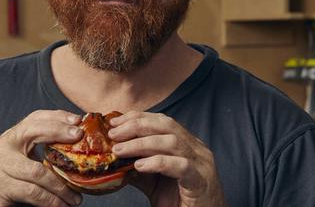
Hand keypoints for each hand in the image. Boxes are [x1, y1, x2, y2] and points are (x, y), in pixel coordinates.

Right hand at [0, 110, 83, 206]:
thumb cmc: (12, 183)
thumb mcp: (27, 161)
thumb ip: (45, 151)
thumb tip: (80, 145)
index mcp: (11, 138)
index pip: (34, 118)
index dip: (56, 116)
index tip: (77, 120)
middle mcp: (1, 147)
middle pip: (33, 133)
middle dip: (59, 132)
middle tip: (79, 139)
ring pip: (37, 171)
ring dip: (61, 185)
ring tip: (76, 197)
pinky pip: (31, 192)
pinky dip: (51, 200)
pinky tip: (62, 205)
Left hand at [108, 111, 226, 206]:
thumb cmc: (180, 202)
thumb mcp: (154, 181)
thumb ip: (138, 166)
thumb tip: (114, 155)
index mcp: (187, 144)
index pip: (162, 121)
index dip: (138, 117)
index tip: (115, 122)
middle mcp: (196, 149)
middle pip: (166, 125)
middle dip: (136, 125)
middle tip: (113, 134)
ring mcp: (201, 163)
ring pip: (171, 142)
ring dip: (141, 143)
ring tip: (120, 150)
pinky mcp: (201, 180)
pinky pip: (180, 165)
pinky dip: (157, 162)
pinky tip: (140, 166)